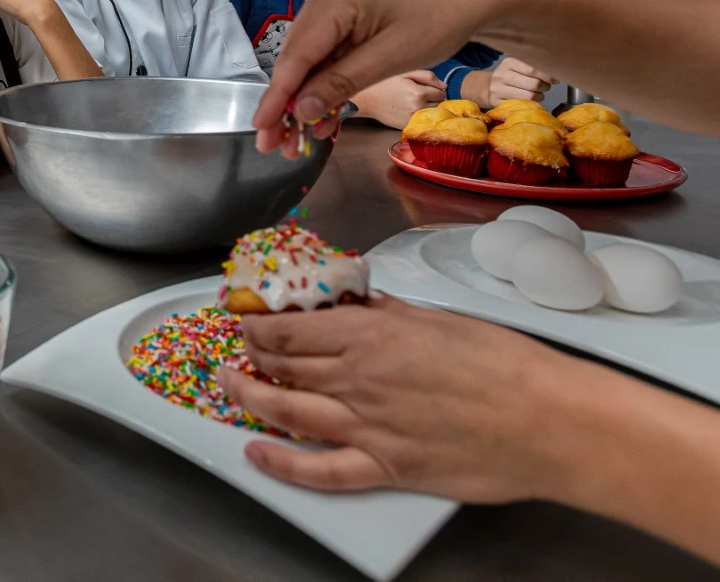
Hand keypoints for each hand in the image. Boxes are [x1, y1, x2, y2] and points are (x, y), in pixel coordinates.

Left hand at [216, 295, 602, 503]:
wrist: (550, 421)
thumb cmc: (508, 365)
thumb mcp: (440, 319)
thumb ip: (388, 316)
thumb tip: (358, 309)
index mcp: (371, 336)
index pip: (290, 328)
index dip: (258, 324)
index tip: (247, 320)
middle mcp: (358, 380)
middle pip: (282, 366)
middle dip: (251, 356)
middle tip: (239, 351)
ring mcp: (367, 427)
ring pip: (285, 411)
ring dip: (248, 397)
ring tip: (230, 386)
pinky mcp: (385, 467)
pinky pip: (319, 470)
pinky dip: (280, 464)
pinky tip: (256, 454)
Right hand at [251, 0, 516, 150]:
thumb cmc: (440, 17)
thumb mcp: (391, 57)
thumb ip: (342, 83)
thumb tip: (302, 112)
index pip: (296, 56)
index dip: (277, 98)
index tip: (260, 129)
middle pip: (296, 60)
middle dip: (287, 105)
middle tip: (274, 145)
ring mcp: (333, 6)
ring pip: (308, 62)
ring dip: (305, 101)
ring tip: (297, 141)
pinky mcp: (345, 18)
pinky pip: (327, 56)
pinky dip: (325, 86)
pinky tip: (323, 118)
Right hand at [353, 71, 445, 128]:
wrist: (368, 99)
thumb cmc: (386, 83)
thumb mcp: (406, 73)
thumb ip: (428, 77)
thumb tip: (445, 86)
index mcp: (419, 93)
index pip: (442, 93)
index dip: (436, 90)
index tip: (428, 88)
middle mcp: (418, 107)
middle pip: (439, 105)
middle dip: (434, 99)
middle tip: (421, 95)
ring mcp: (412, 118)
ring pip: (432, 114)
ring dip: (428, 108)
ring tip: (416, 103)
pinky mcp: (407, 125)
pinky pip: (422, 121)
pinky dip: (420, 116)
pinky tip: (409, 110)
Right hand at [483, 56, 554, 104]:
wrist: (487, 87)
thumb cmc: (510, 76)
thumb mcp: (518, 65)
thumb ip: (534, 67)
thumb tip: (556, 74)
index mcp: (508, 63)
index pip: (533, 69)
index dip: (547, 76)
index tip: (555, 79)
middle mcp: (501, 75)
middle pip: (532, 84)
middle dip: (545, 87)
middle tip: (546, 87)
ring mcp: (497, 90)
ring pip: (528, 97)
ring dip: (539, 97)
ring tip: (540, 94)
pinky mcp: (496, 102)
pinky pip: (520, 106)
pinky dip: (530, 104)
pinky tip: (531, 101)